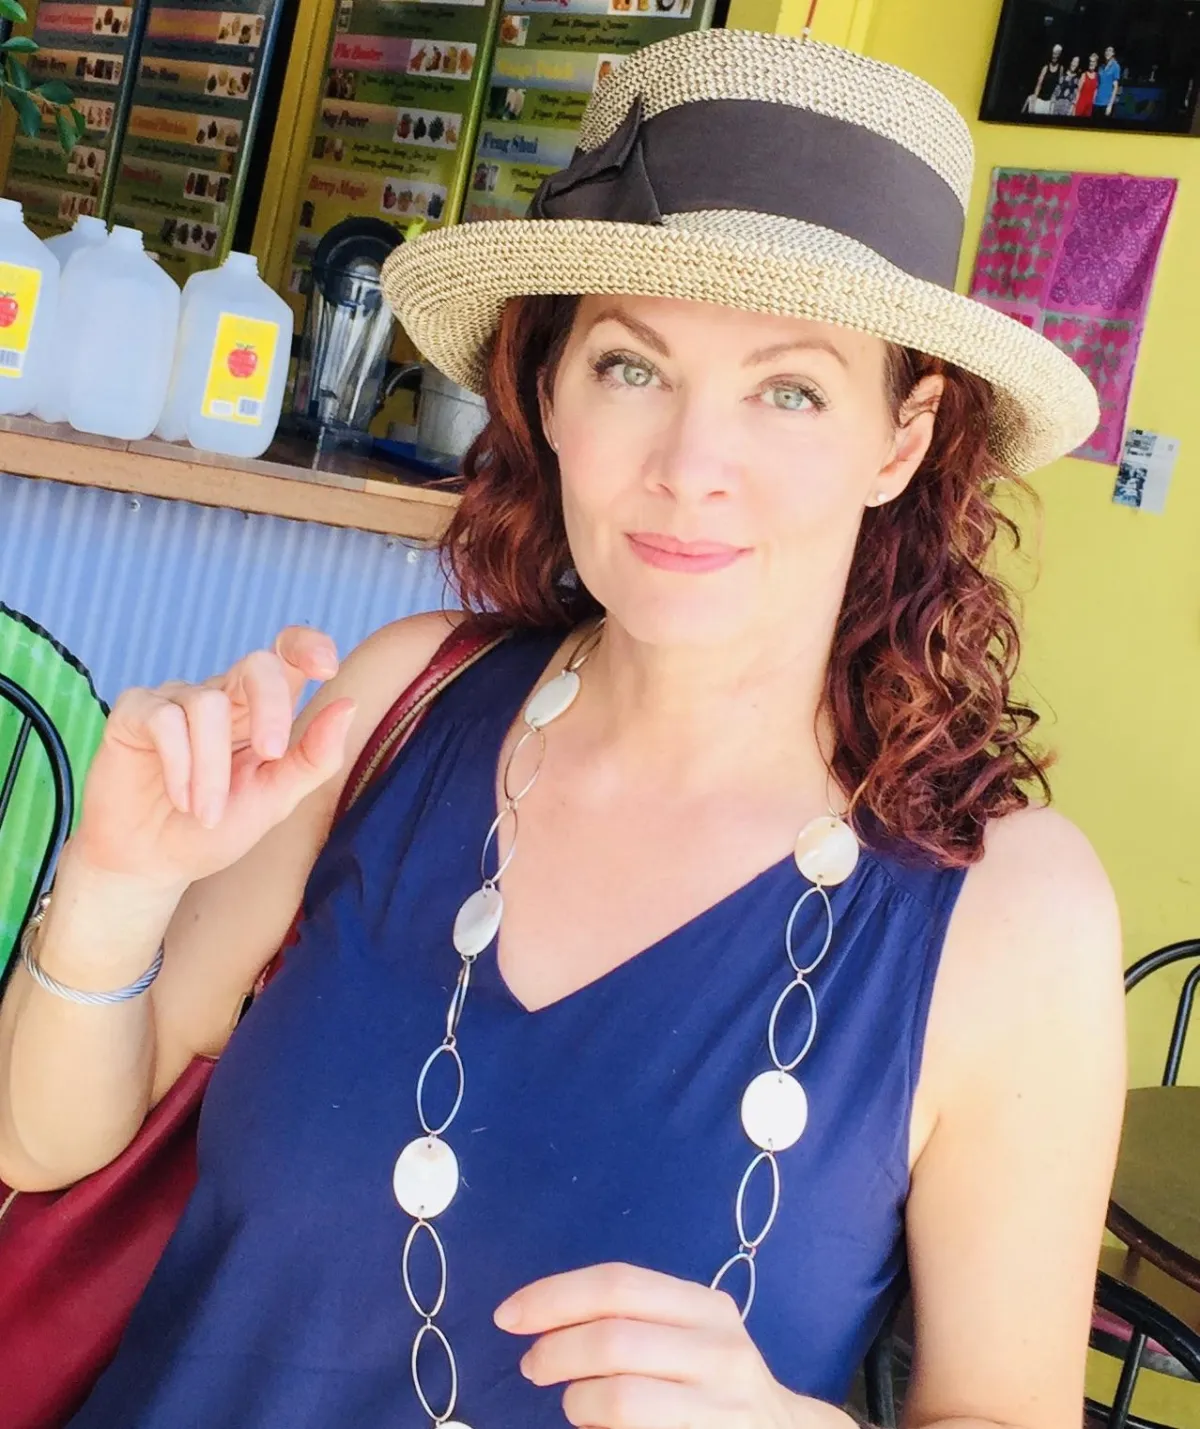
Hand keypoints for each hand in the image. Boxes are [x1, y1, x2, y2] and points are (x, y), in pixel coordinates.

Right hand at [73, 626, 355, 892]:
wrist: (154, 864)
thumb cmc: (216, 829)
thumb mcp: (275, 798)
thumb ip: (314, 757)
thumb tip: (348, 706)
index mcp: (260, 710)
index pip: (286, 655)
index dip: (308, 646)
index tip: (327, 668)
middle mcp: (221, 696)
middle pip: (257, 665)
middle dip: (270, 707)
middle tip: (271, 754)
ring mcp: (175, 700)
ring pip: (206, 705)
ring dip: (212, 769)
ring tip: (205, 813)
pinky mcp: (134, 713)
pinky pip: (163, 719)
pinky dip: (179, 764)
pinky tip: (180, 798)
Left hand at [495, 1262, 847, 1428]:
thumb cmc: (714, 1381)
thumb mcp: (690, 1334)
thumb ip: (634, 1318)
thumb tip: (541, 1315)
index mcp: (707, 1308)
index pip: (618, 1285)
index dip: (554, 1296)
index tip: (509, 1315)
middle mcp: (720, 1351)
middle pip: (613, 1339)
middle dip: (555, 1350)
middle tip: (532, 1364)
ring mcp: (720, 1407)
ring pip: (619, 1396)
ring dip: (575, 1400)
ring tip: (571, 1402)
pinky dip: (598, 1428)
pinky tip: (597, 1425)